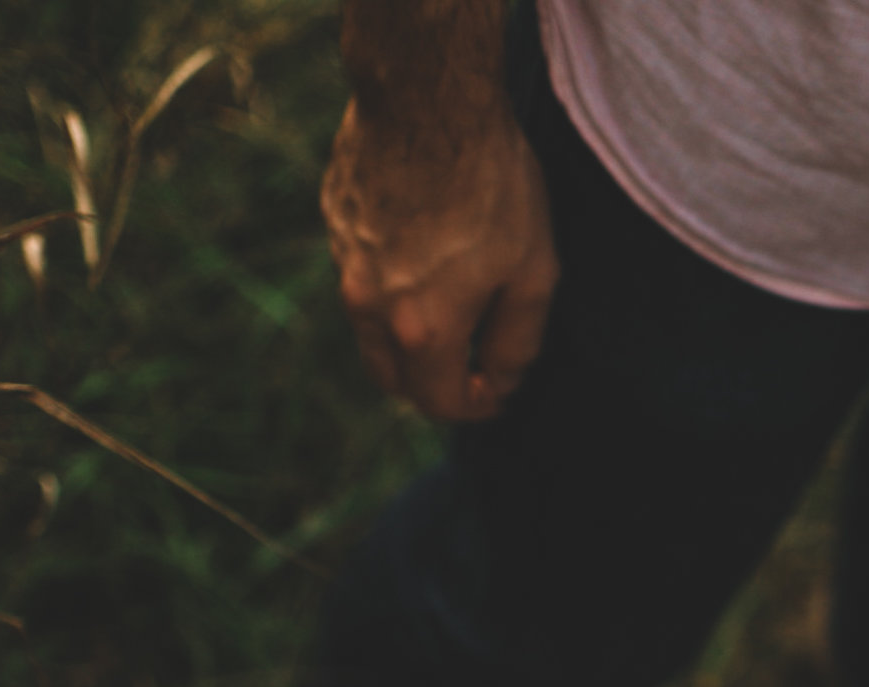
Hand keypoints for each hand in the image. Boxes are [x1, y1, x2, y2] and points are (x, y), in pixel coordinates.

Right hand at [321, 99, 558, 422]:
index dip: (477, 407)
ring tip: (455, 307)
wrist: (428, 98)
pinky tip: (425, 252)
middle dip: (435, 386)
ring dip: (409, 340)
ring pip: (370, 333)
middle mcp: (369, 307)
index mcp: (422, 327)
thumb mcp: (534, 272)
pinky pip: (359, 279)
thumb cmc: (493, 185)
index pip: (441, 403)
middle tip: (475, 366)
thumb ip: (518, 342)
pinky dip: (388, 289)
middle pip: (394, 381)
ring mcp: (343, 263)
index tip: (499, 391)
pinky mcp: (333, 225)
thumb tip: (501, 382)